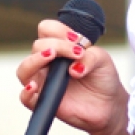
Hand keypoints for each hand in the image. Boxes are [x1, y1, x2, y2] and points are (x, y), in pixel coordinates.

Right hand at [16, 18, 126, 134]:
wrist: (109, 104)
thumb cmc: (103, 78)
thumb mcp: (103, 61)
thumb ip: (90, 57)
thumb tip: (73, 69)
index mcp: (60, 47)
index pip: (47, 29)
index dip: (59, 31)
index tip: (78, 40)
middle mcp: (48, 62)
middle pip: (37, 46)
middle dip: (56, 45)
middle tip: (77, 52)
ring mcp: (43, 81)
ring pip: (24, 69)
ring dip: (35, 61)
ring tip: (50, 57)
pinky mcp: (43, 102)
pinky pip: (25, 98)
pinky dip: (26, 92)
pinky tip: (35, 87)